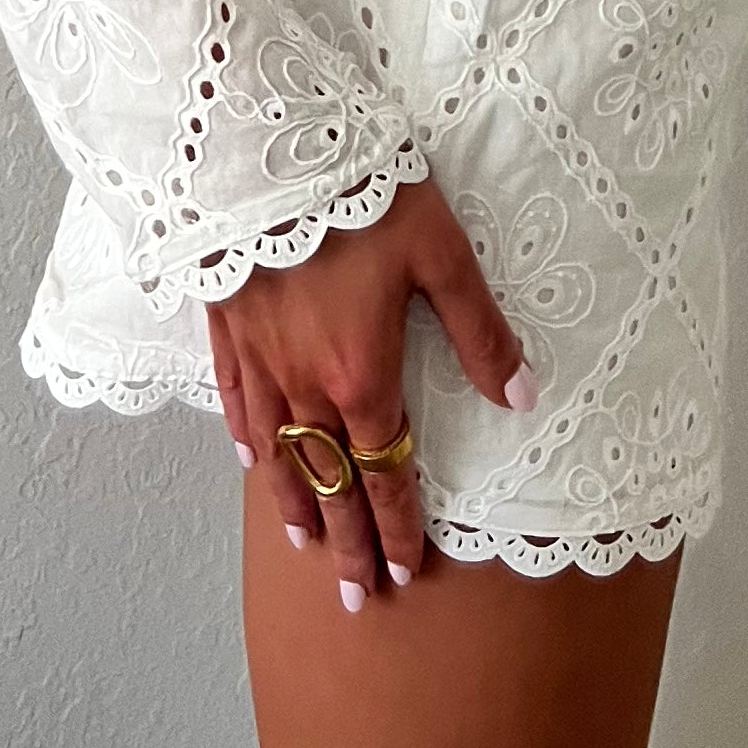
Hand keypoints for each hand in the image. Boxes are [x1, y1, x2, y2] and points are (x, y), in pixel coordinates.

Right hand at [203, 178, 533, 613]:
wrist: (267, 150)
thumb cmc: (363, 196)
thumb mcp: (440, 252)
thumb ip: (480, 331)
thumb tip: (520, 397)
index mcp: (363, 373)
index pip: (383, 469)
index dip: (396, 524)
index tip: (403, 571)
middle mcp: (306, 382)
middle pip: (328, 480)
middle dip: (346, 542)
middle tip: (354, 598)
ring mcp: (261, 358)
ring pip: (278, 452)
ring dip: (295, 503)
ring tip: (306, 547)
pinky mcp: (227, 326)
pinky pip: (236, 398)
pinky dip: (245, 437)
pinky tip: (250, 459)